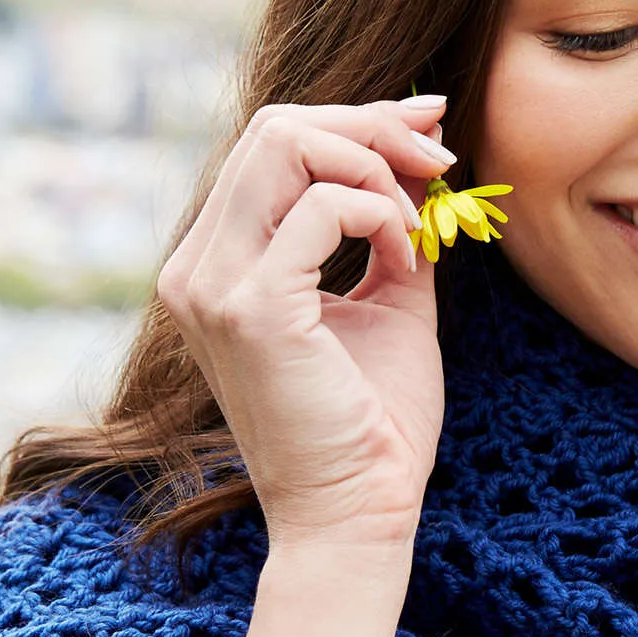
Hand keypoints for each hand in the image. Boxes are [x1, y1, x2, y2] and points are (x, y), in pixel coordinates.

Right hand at [157, 95, 454, 555]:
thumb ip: (392, 234)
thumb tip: (421, 161)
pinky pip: (321, 208)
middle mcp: (196, 268)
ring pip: (286, 144)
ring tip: (419, 225)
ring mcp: (211, 286)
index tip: (429, 126)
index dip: (357, 120)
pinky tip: (405, 261)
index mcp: (218, 265)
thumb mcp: (390, 307)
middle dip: (372, 126)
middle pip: (275, 128)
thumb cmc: (374, 427)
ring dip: (375, 166)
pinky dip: (378, 216)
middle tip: (441, 158)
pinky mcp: (249, 309)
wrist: (358, 517)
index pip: (273, 146)